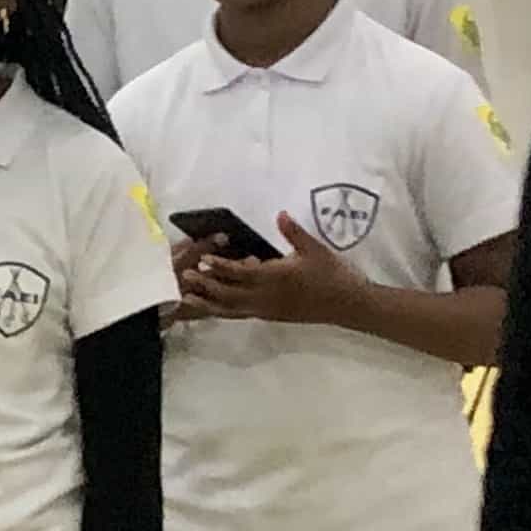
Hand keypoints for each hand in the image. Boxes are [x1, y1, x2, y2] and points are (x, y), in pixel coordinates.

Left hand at [179, 216, 374, 329]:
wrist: (347, 305)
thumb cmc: (331, 274)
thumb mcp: (314, 249)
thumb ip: (293, 233)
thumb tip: (279, 214)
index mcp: (275, 278)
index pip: (241, 273)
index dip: (220, 265)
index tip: (203, 259)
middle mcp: (266, 297)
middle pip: (228, 293)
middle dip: (205, 285)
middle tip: (184, 277)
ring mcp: (267, 309)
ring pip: (231, 309)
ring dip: (209, 302)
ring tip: (188, 298)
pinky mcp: (270, 316)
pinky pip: (241, 314)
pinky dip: (224, 310)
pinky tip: (214, 306)